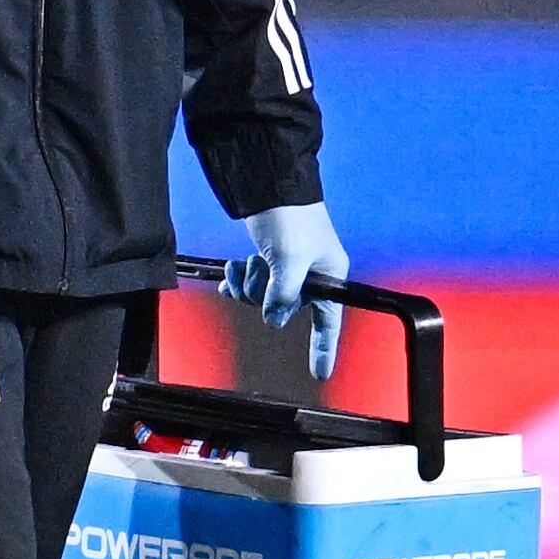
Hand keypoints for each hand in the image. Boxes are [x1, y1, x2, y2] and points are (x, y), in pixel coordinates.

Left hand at [225, 201, 350, 377]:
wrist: (270, 184)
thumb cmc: (290, 219)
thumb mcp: (289, 260)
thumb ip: (282, 294)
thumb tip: (272, 320)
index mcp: (329, 277)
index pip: (328, 322)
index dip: (324, 349)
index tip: (320, 374)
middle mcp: (311, 276)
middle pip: (283, 308)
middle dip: (261, 294)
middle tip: (256, 268)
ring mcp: (288, 268)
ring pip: (262, 296)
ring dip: (247, 284)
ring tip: (243, 262)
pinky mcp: (268, 259)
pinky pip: (252, 283)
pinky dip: (239, 280)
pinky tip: (228, 274)